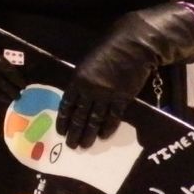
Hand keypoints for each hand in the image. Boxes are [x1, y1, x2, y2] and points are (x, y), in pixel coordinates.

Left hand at [56, 4, 193, 148]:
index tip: (61, 131)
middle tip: (72, 146)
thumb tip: (77, 98)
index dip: (63, 119)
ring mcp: (106, 95)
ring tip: (85, 145)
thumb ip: (81, 81)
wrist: (132, 47)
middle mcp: (89, 90)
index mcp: (77, 80)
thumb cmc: (107, 50)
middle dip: (75, 131)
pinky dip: (108, 127)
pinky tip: (103, 136)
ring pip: (95, 119)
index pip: (67, 104)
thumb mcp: (87, 63)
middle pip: (80, 115)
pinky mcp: (122, 98)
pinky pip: (113, 116)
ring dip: (89, 134)